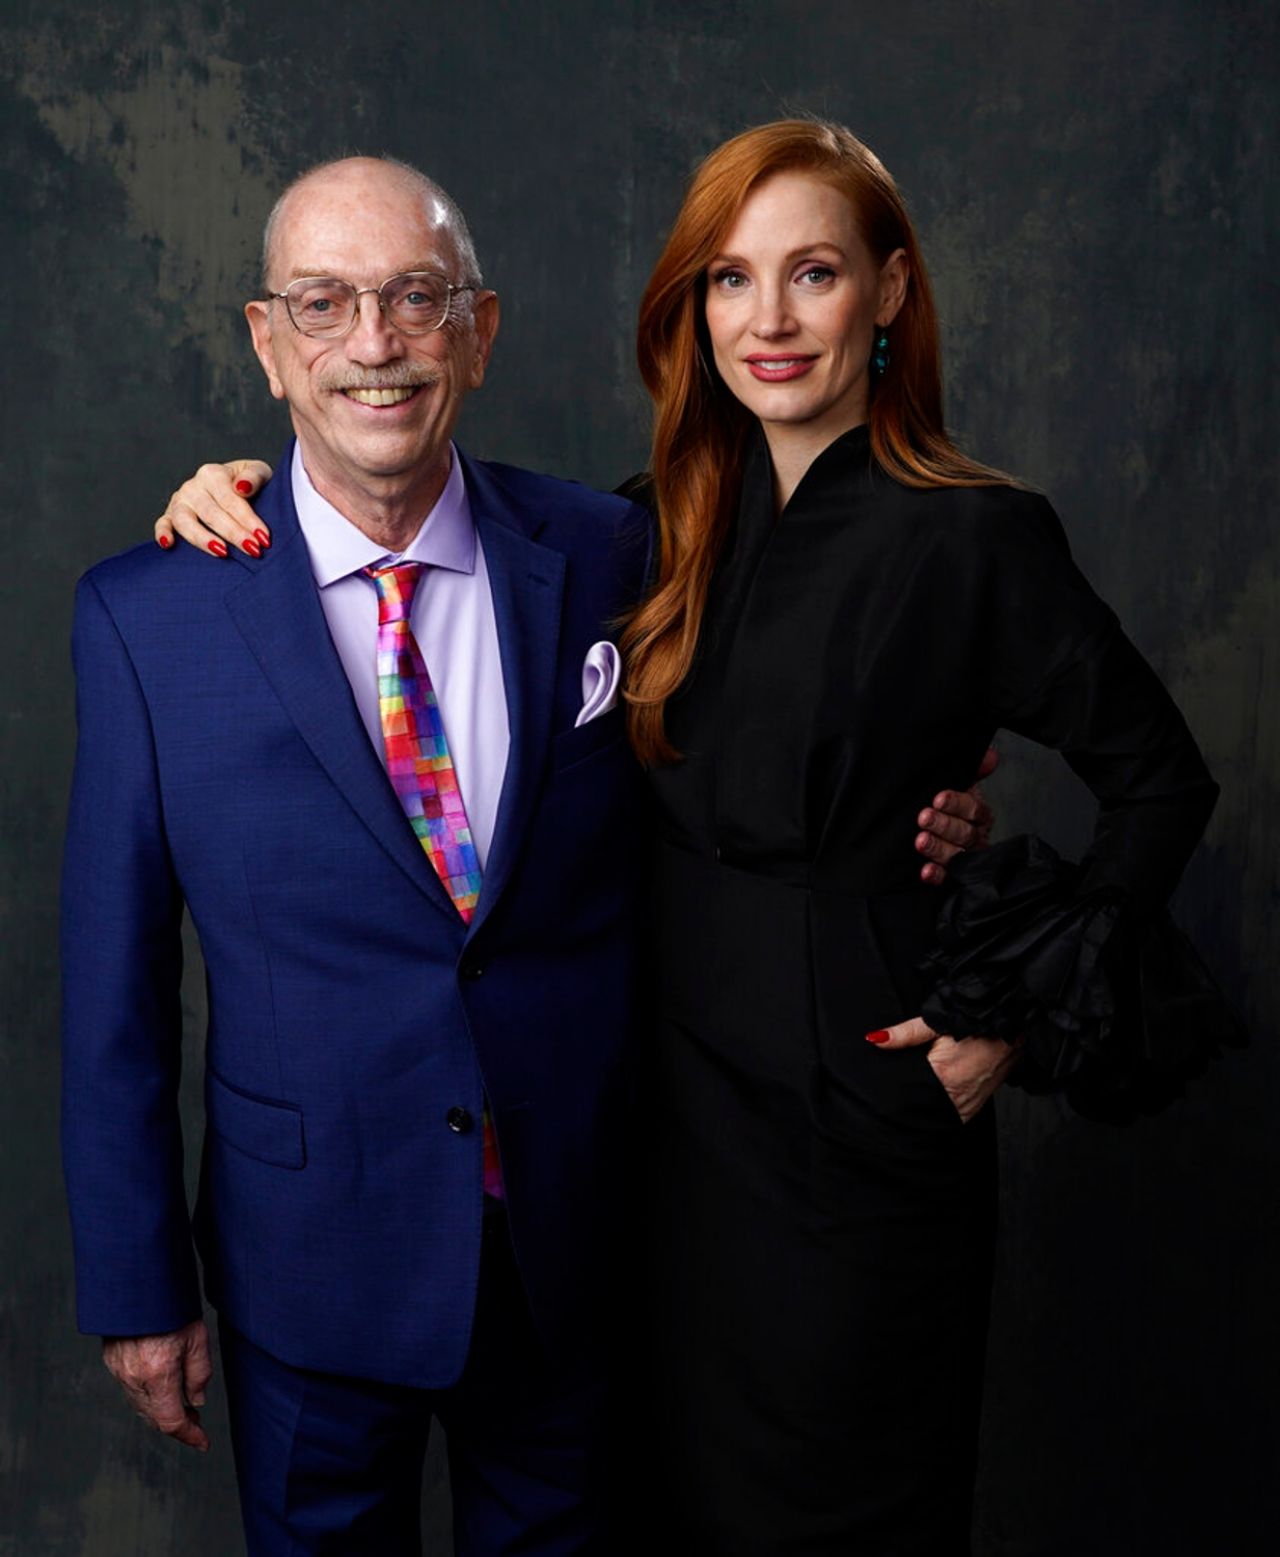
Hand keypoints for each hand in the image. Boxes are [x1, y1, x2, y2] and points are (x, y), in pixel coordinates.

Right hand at [102, 1317, 212, 1450]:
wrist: (137, 1284)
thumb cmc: (171, 1308)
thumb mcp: (197, 1339)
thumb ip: (199, 1375)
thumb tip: (196, 1402)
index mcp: (158, 1374)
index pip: (171, 1421)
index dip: (188, 1436)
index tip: (202, 1442)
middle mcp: (134, 1379)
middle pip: (155, 1418)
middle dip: (177, 1425)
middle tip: (196, 1422)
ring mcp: (120, 1372)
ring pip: (141, 1406)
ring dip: (162, 1411)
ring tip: (183, 1405)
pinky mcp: (112, 1362)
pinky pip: (131, 1390)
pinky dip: (148, 1397)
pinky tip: (162, 1388)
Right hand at [154, 459, 273, 557]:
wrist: (235, 487)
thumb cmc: (250, 482)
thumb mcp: (258, 472)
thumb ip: (254, 476)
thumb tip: (242, 487)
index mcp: (212, 474)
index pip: (230, 499)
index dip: (248, 519)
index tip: (264, 538)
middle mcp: (193, 486)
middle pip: (211, 513)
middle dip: (233, 533)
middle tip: (253, 550)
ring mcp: (180, 501)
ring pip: (185, 521)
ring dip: (203, 538)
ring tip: (223, 552)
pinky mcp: (170, 515)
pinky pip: (162, 524)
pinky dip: (162, 533)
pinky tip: (168, 544)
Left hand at [867, 1016, 1018, 1122]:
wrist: (1013, 1031)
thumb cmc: (977, 1025)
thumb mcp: (937, 1024)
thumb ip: (906, 1034)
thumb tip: (876, 1039)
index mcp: (942, 1076)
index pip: (905, 1092)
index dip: (891, 1088)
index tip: (881, 1086)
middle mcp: (955, 1097)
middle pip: (917, 1105)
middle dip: (906, 1098)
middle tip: (894, 1089)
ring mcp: (966, 1106)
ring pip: (934, 1115)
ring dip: (924, 1106)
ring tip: (917, 1091)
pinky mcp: (973, 1109)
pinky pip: (950, 1116)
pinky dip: (940, 1108)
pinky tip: (935, 1097)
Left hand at [915, 746, 997, 885]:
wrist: (928, 826)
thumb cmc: (946, 804)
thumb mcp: (959, 782)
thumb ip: (974, 768)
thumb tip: (991, 756)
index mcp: (979, 814)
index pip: (974, 809)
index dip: (957, 804)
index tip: (938, 798)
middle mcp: (975, 836)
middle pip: (965, 833)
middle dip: (944, 825)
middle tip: (924, 817)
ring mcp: (963, 857)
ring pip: (957, 855)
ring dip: (938, 849)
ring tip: (921, 841)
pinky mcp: (950, 874)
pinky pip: (946, 878)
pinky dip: (936, 874)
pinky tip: (925, 871)